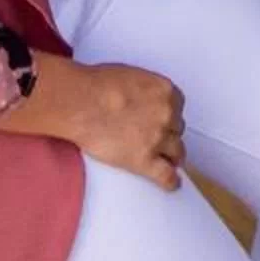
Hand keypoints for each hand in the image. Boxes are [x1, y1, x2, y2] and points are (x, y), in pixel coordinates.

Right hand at [13, 56, 186, 190]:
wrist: (82, 103)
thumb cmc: (98, 85)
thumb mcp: (131, 76)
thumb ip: (144, 90)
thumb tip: (140, 99)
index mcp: (165, 92)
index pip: (177, 108)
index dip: (169, 116)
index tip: (165, 122)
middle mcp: (167, 115)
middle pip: (177, 129)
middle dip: (168, 134)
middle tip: (159, 139)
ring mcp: (157, 139)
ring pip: (176, 151)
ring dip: (172, 156)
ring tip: (170, 162)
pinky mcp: (143, 160)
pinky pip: (165, 175)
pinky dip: (171, 181)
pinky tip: (172, 184)